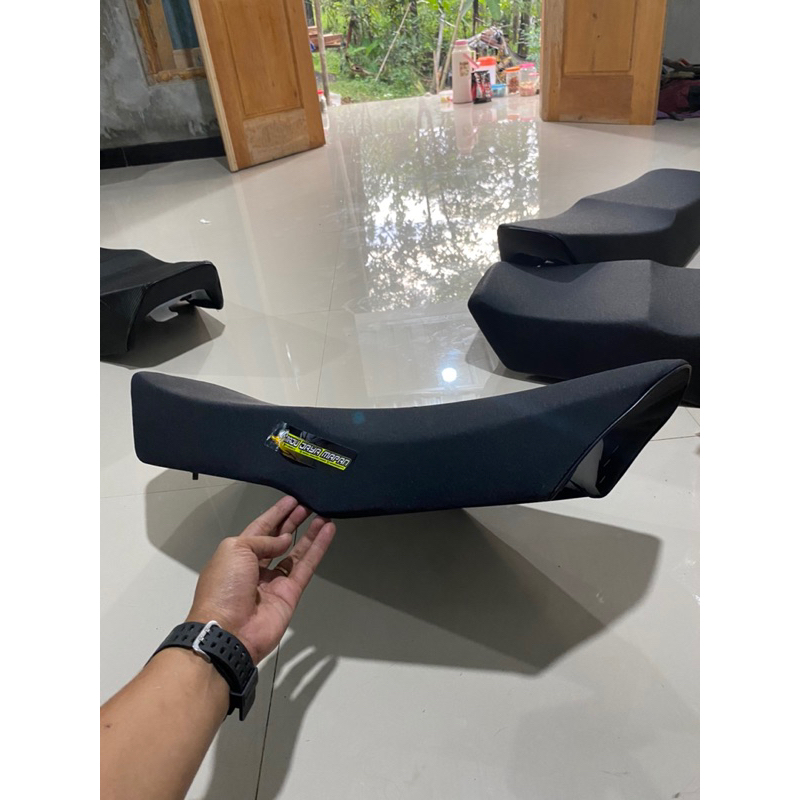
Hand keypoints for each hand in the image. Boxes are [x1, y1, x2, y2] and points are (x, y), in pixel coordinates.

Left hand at [186, 495, 335, 662]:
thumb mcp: (236, 550)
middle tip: (307, 506)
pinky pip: (306, 566)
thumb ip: (262, 539)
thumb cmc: (223, 588)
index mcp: (236, 555)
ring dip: (309, 534)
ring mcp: (274, 582)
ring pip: (296, 552)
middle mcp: (255, 568)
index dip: (275, 514)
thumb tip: (285, 540)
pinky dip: (318, 549)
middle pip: (278, 539)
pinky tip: (327, 532)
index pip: (259, 529)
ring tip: (322, 515)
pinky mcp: (290, 594)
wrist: (229, 632)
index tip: (291, 500)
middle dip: (292, 522)